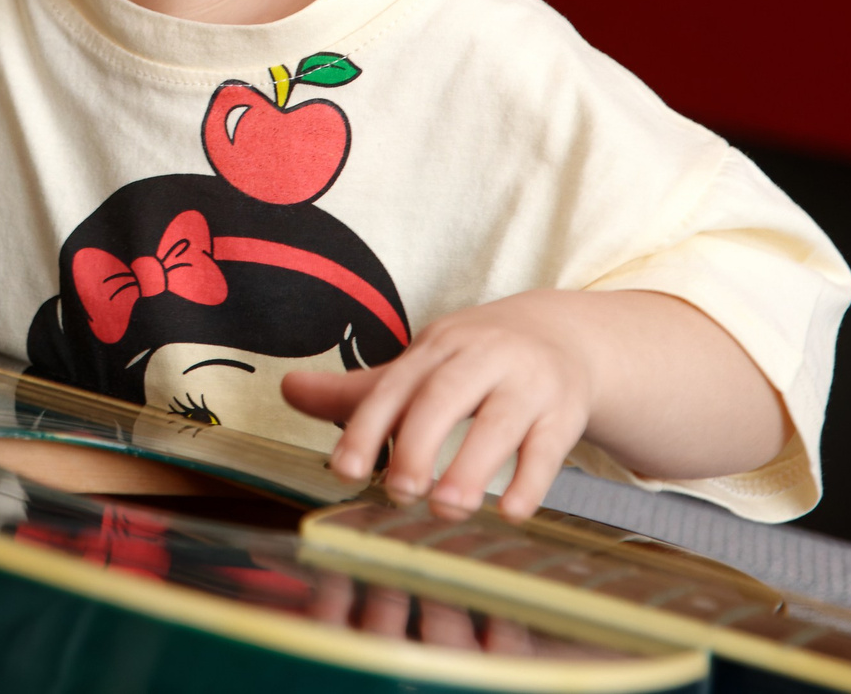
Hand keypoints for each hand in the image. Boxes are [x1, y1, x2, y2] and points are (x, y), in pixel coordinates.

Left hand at [282, 288, 787, 523]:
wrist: (563, 336)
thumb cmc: (474, 361)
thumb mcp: (420, 367)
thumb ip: (358, 391)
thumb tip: (286, 390)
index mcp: (434, 349)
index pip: (394, 388)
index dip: (366, 428)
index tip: (344, 471)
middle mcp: (479, 359)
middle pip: (444, 397)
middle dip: (419, 444)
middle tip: (398, 492)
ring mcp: (526, 384)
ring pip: (499, 423)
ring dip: (472, 468)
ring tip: (446, 510)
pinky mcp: (564, 412)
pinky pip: (548, 448)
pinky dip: (530, 483)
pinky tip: (509, 513)